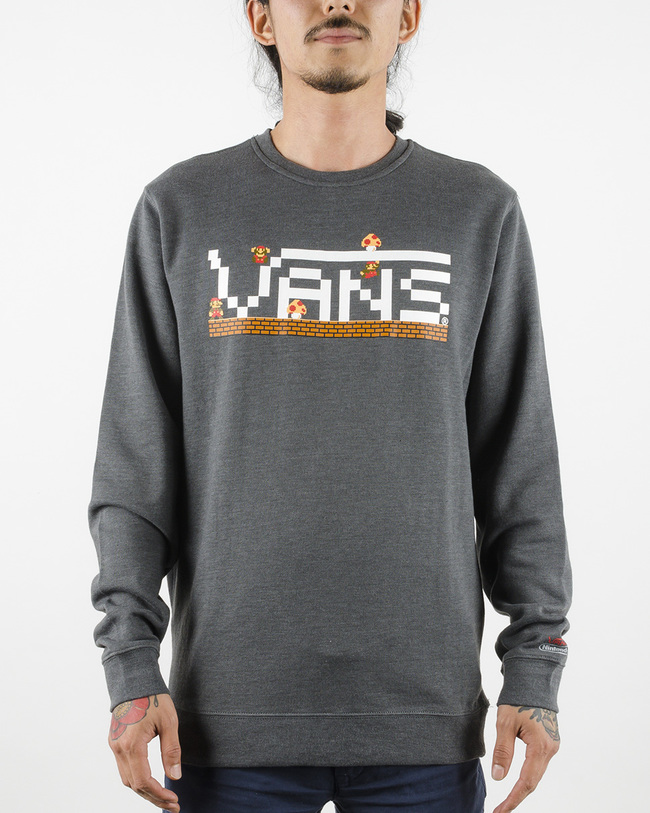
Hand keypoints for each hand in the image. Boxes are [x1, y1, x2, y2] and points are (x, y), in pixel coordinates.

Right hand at [108, 693, 181, 811]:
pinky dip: (137, 779)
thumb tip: (175, 777)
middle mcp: (118, 748)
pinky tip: (151, 781)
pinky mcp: (115, 742)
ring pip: (127, 779)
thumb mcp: (169, 722)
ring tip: (163, 797)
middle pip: (134, 785)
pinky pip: (124, 768)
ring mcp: (114, 746)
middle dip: (153, 798)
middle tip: (172, 804)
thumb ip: (171, 750)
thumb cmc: (153, 698)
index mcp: (131, 745)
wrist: (134, 680)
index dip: (159, 795)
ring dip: (145, 790)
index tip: (174, 799)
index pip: (144, 781)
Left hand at [490, 704, 559, 812]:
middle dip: (516, 797)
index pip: (526, 782)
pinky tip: (516, 781)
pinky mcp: (549, 742)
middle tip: (499, 810)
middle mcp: (550, 749)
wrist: (534, 681)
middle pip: (533, 782)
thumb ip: (502, 751)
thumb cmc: (519, 699)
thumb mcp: (505, 723)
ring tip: (505, 800)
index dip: (513, 799)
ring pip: (536, 774)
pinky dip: (527, 776)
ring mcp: (551, 746)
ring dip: (522, 788)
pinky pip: (538, 765)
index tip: (500, 811)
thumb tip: (498, 778)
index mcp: (541, 746)